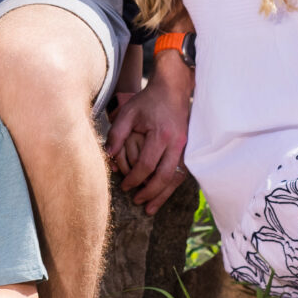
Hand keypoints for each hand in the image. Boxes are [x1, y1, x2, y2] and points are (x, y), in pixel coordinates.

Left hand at [107, 66, 193, 214]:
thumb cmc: (148, 100)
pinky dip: (171, 185)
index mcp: (161, 135)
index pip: (146, 166)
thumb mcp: (128, 113)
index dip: (134, 179)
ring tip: (151, 208)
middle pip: (164, 177)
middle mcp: (176, 143)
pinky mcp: (188, 148)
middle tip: (136, 202)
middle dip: (150, 193)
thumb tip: (108, 157)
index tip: (124, 186)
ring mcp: (186, 147)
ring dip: (163, 195)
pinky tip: (162, 193)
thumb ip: (116, 134)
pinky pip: (182, 172)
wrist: (173, 88)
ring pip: (176, 178)